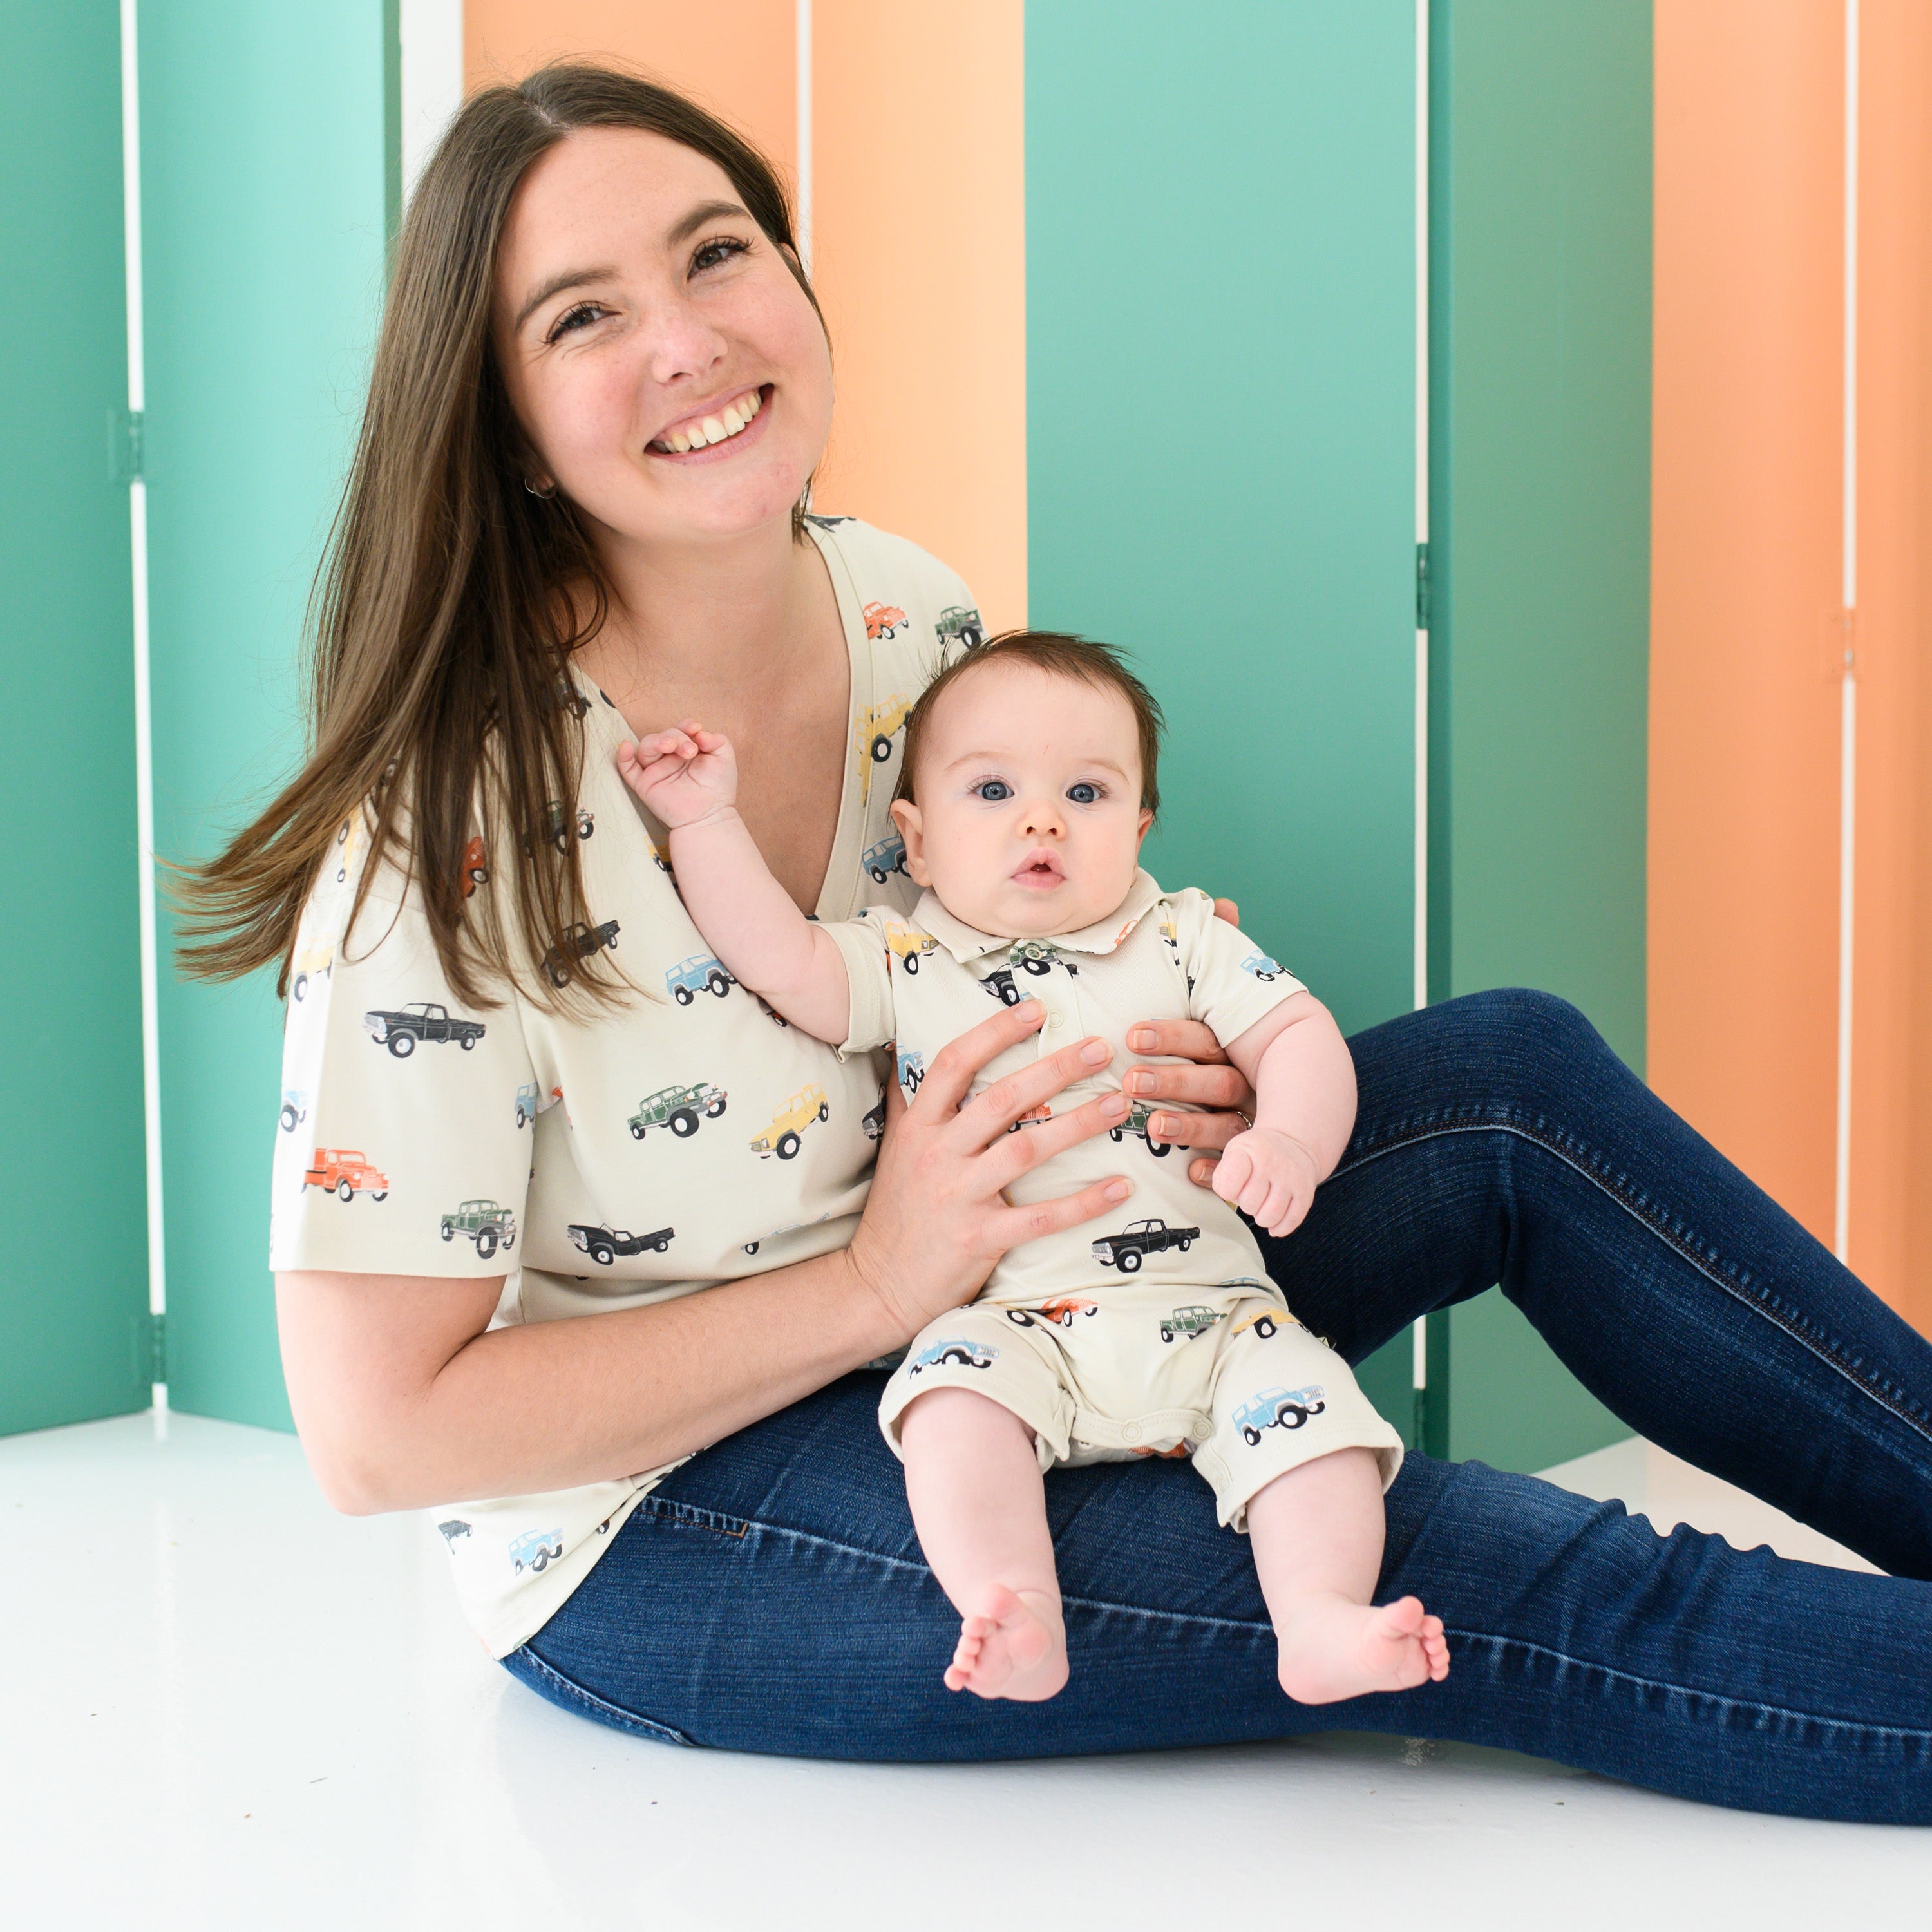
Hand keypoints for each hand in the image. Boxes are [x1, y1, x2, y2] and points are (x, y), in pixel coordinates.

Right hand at [616, 718, 736, 828]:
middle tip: (690, 750)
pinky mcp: (644, 784)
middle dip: (677, 737)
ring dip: (657, 741)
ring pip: (646, 747)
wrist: (709, 815)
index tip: (696, 729)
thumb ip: (717, 740)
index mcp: (687, 750)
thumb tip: (700, 732)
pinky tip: (626, 746)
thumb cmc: (718, 789)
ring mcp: (656, 771)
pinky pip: (627, 768)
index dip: (685, 725)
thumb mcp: (724, 759)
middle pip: (663, 736)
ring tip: (671, 746)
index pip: (680, 730)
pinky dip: (623, 756)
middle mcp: (670, 759)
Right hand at [847, 1002, 1136, 1339]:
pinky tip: (1119, 1187)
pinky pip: (1041, 1217)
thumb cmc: (895, 1210)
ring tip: (1118, 1104)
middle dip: (1055, 1068)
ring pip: (1027, 1149)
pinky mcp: (980, 1237)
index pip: (956, 1062)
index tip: (1037, 1009)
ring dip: (1078, 1124)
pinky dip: (1083, 1203)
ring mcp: (959, 1195)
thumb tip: (903, 1041)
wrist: (876, 1283)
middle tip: (1100, 1047)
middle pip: (1003, 1098)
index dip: (996, 1031)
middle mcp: (938, 1153)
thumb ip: (905, 1096)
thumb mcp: (894, 1146)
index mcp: (919, 1126)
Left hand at [1120, 1018, 1256, 1190]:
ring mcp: (1253, 1129)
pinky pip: (1240, 1170)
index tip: (1132, 1038)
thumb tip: (1119, 1038)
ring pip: (1228, 1125)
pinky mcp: (1251, 1164)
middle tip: (1131, 1082)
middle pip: (1220, 1082)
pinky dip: (1216, 1169)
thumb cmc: (1197, 1096)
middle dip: (1175, 1081)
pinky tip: (1192, 1171)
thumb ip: (1171, 1055)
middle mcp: (1248, 1092)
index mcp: (1233, 1060)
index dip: (1172, 1038)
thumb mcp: (1194, 1065)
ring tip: (1154, 1126)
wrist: (1257, 1157)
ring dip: (1190, 1126)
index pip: (1207, 1042)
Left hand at [1210, 1125, 1319, 1235]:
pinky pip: (1289, 1222)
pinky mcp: (1306, 1193)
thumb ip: (1218, 1172)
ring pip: (1269, 1217)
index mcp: (1249, 1151)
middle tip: (1251, 1192)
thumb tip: (1202, 1178)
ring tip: (1263, 1203)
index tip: (1232, 1185)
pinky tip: (1275, 1217)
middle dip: (1246, 1203)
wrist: (1293, 1143)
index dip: (1227, 1190)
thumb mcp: (1234, 1152)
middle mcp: (1272, 1164)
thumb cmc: (1258, 1153)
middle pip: (1248, 1205)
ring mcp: (1291, 1179)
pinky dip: (1279, 1226)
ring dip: (1261, 1217)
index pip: (1228, 1185)